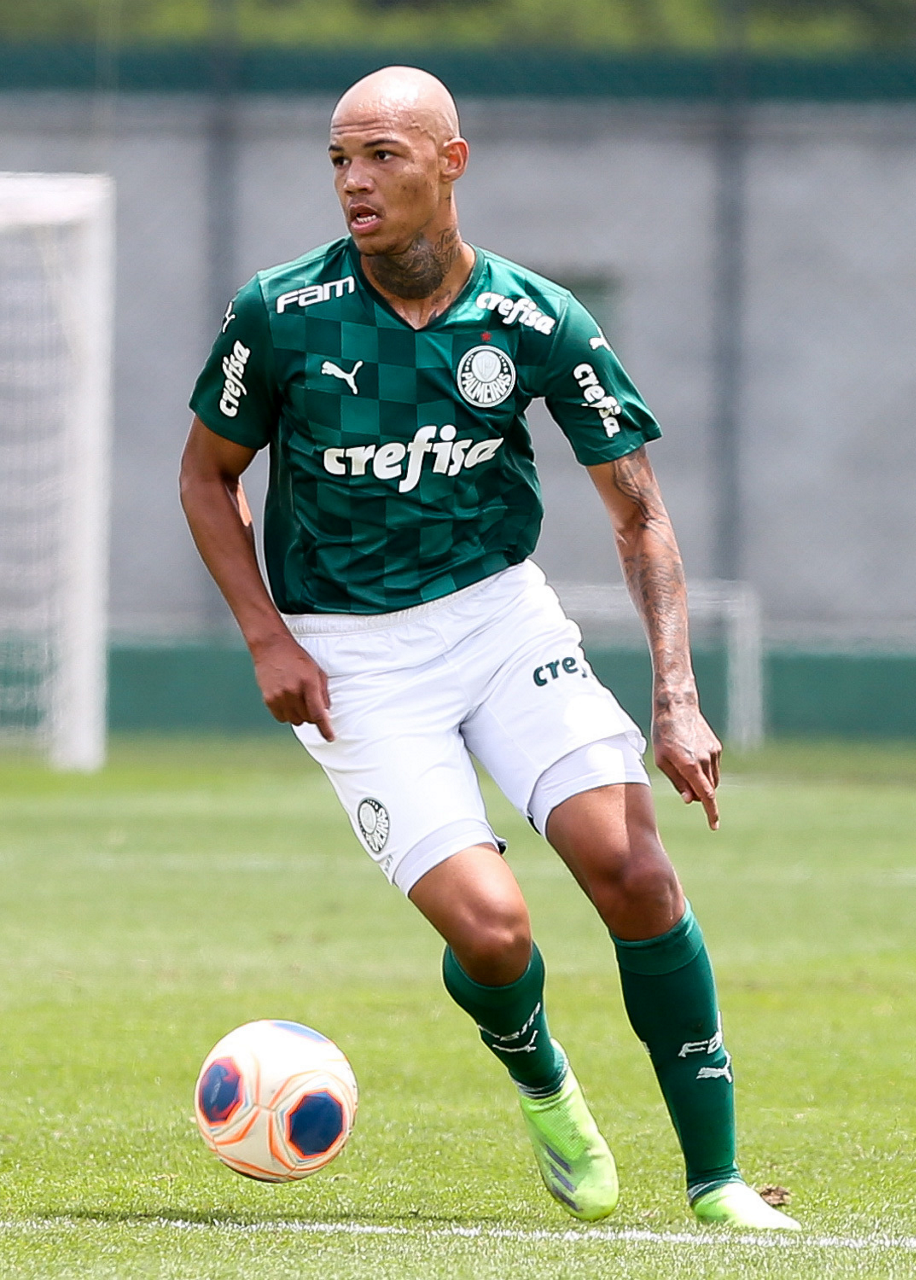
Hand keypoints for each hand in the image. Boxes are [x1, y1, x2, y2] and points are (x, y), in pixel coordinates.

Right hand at [250, 632, 333, 740]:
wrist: (272, 647)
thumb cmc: (297, 658)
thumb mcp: (317, 671)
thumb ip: (323, 693)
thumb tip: (326, 714)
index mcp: (308, 683)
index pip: (318, 713)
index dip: (325, 729)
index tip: (331, 738)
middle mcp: (293, 692)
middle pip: (307, 719)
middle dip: (312, 714)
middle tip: (309, 701)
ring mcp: (279, 696)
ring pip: (295, 720)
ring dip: (300, 715)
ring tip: (297, 698)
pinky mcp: (268, 699)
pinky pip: (281, 718)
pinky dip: (287, 714)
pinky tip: (287, 700)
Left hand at [651, 696, 720, 829]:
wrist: (677, 707)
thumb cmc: (663, 735)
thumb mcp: (662, 761)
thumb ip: (677, 782)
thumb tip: (690, 800)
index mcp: (689, 765)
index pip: (705, 796)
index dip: (711, 813)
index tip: (714, 826)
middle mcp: (705, 760)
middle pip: (708, 790)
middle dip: (699, 796)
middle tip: (685, 789)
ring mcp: (713, 753)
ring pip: (713, 780)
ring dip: (703, 783)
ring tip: (685, 769)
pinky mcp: (716, 747)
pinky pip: (713, 767)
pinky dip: (705, 770)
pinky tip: (692, 756)